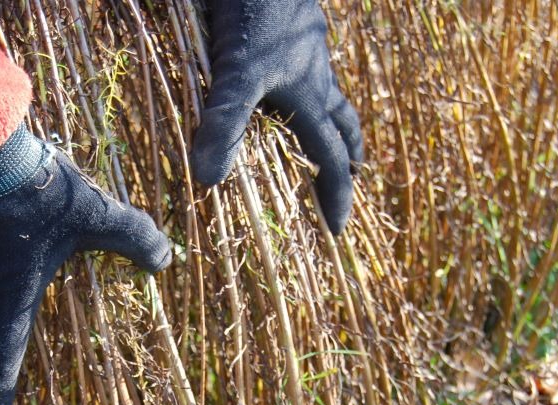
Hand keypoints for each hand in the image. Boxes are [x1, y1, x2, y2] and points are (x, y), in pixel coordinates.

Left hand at [190, 0, 362, 233]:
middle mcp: (317, 77)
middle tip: (348, 185)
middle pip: (342, 128)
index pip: (332, 159)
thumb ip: (224, 124)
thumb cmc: (251, 18)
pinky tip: (293, 83)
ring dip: (335, 124)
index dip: (335, 196)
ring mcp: (308, 52)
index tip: (337, 230)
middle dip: (345, 161)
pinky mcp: (293, 30)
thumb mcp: (234, 75)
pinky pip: (311, 70)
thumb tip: (208, 182)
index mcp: (310, 98)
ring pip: (331, 96)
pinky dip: (310, 89)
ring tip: (336, 140)